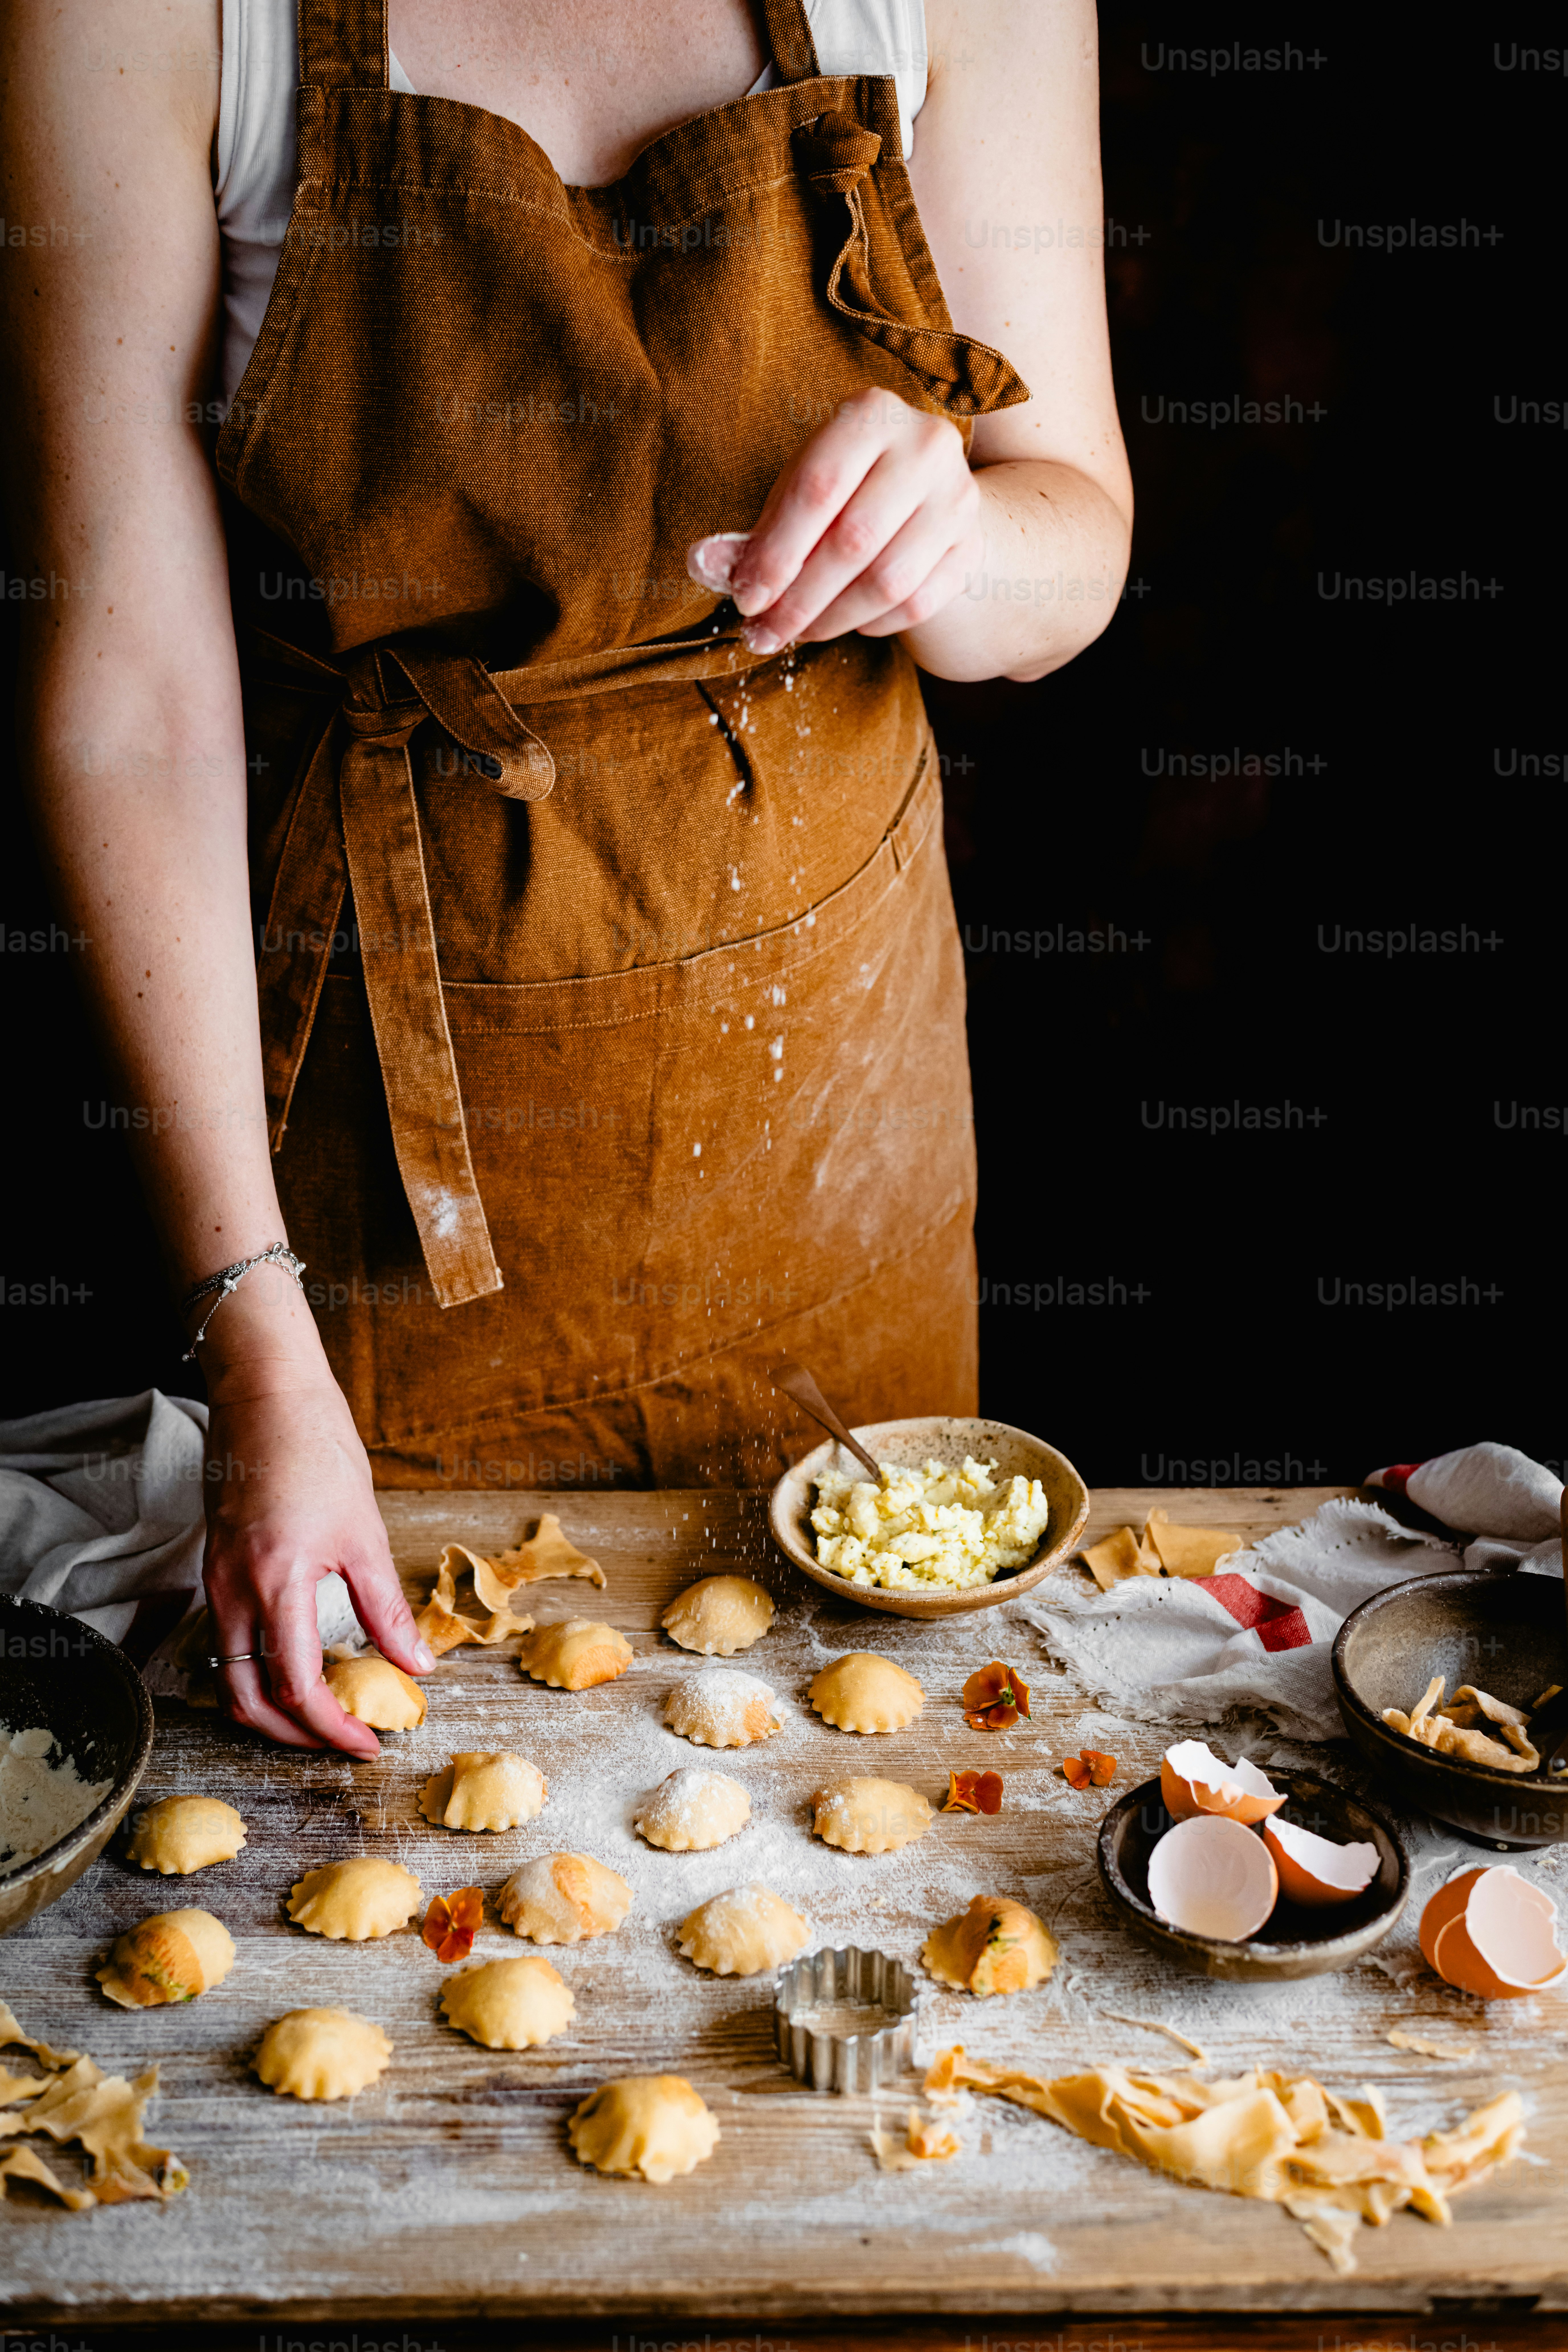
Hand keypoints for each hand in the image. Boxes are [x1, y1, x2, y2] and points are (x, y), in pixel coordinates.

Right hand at [199, 1307, 432, 1753]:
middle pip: (247, 1700)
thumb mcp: (363, 1533)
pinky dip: (257, 1670)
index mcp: (276, 1584)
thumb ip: (385, 1608)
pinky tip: (299, 1664)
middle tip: (342, 1742)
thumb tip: (417, 1667)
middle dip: (293, 1735)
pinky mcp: (216, 1567)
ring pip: (228, 1675)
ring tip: (322, 1714)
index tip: (367, 1744)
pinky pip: (227, 1640)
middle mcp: (234, 1591)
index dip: (331, 1729)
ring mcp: (217, 1580)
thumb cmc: (317, 1451)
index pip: (297, 1688)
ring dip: (270, 1708)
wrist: (267, 1395)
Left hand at [688, 389, 981, 654]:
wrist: (930, 491)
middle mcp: (926, 446)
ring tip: (798, 633)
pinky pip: (917, 604)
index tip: (745, 599)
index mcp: (871, 414)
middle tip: (763, 634)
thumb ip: (755, 531)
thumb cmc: (847, 487)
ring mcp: (959, 497)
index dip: (775, 553)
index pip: (816, 491)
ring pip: (889, 581)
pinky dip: (874, 624)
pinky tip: (847, 623)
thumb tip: (701, 564)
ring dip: (833, 620)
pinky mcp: (972, 545)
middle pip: (854, 542)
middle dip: (799, 600)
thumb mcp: (797, 491)